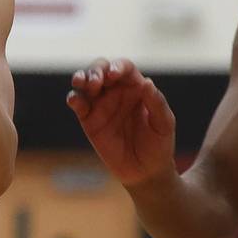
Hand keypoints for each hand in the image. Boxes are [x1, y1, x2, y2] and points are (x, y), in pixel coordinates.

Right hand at [66, 58, 176, 186]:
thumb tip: (147, 82)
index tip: (114, 75)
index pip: (124, 68)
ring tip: (81, 83)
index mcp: (135, 87)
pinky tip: (75, 100)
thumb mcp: (164, 124)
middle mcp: (116, 91)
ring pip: (85, 82)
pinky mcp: (88, 119)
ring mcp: (100, 104)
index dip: (118, 66)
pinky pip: (78, 103)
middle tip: (96, 82)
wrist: (145, 171)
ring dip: (81, 77)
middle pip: (101, 69)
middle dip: (96, 70)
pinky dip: (73, 98)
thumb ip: (156, 103)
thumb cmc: (159, 144)